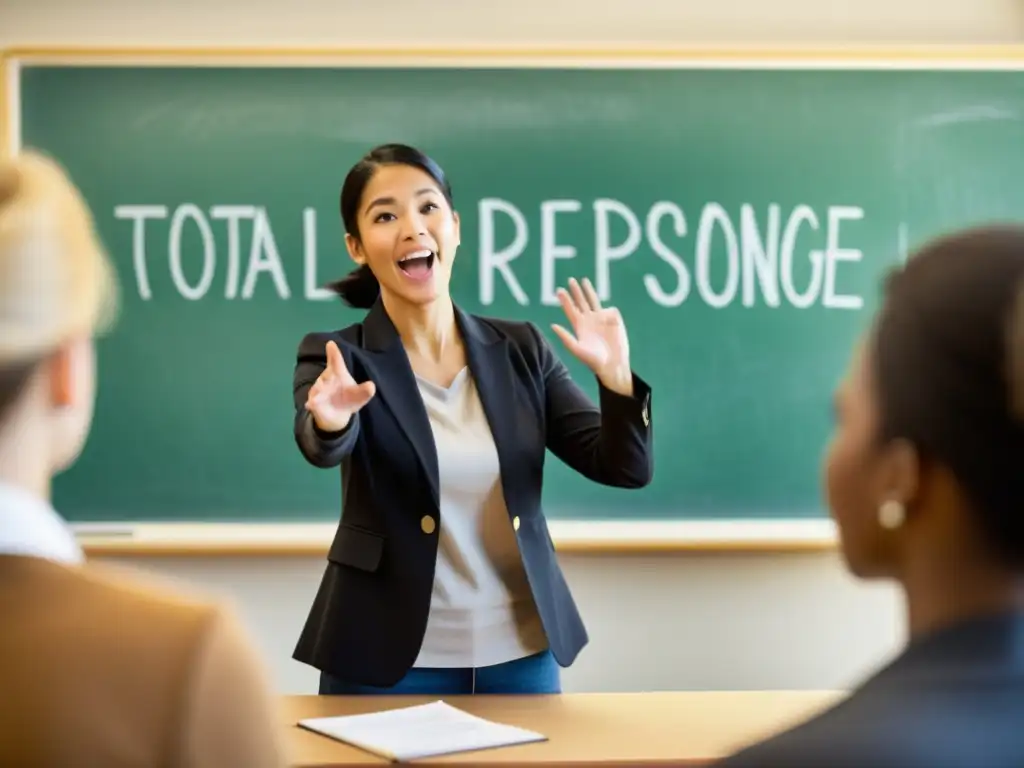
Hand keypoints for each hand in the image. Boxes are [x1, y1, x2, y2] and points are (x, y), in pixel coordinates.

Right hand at [305, 341, 375, 432]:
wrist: (338, 415)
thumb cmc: (349, 398)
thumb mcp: (360, 395)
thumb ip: (365, 390)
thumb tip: (371, 386)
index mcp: (338, 373)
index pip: (336, 361)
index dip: (334, 353)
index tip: (331, 343)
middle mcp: (327, 380)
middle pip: (326, 376)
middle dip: (327, 376)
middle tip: (329, 377)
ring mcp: (319, 391)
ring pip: (318, 389)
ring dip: (319, 391)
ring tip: (320, 395)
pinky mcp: (315, 403)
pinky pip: (313, 403)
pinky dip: (313, 403)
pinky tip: (311, 405)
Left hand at [551, 277, 632, 396]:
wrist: (612, 364)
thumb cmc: (593, 360)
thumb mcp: (577, 349)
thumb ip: (565, 337)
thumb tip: (552, 325)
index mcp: (579, 326)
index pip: (570, 310)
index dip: (565, 300)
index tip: (559, 290)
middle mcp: (589, 320)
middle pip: (581, 302)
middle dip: (575, 291)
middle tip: (570, 280)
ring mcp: (601, 318)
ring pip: (593, 301)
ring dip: (588, 291)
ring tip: (583, 280)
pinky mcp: (614, 319)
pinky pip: (610, 310)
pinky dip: (609, 313)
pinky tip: (610, 324)